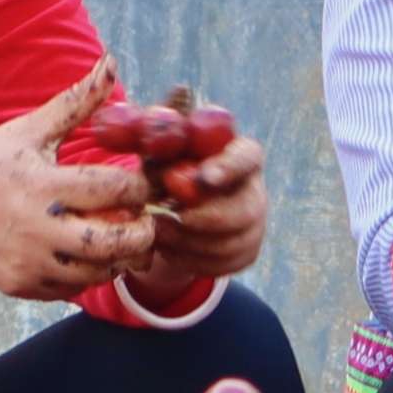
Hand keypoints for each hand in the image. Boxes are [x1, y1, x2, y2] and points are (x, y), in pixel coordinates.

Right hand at [0, 67, 162, 301]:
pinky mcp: (23, 285)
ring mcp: (29, 261)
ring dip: (119, 258)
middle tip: (148, 223)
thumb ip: (75, 102)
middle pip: (113, 243)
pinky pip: (73, 288)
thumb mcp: (28, 130)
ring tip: (122, 238)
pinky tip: (88, 254)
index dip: (140, 188)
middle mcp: (36, 226)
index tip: (144, 184)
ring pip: (97, 272)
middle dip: (141, 235)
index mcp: (42, 183)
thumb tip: (111, 63)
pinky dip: (89, 274)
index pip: (113, 189)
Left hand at [126, 125, 268, 308]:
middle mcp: (256, 190)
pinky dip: (187, 259)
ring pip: (227, 243)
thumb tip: (136, 127)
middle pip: (243, 211)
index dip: (228, 169)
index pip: (247, 157)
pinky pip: (219, 265)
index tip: (202, 178)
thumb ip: (152, 135)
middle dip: (199, 218)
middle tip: (161, 218)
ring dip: (185, 240)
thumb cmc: (168, 163)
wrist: (174, 204)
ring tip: (155, 229)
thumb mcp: (158, 146)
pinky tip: (166, 245)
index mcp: (242, 154)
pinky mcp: (245, 254)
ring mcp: (254, 225)